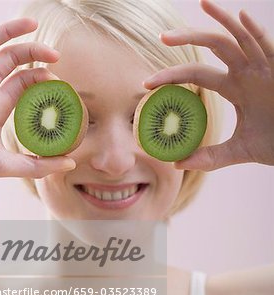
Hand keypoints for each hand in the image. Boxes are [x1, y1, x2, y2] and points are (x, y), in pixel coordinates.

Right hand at [0, 0, 75, 178]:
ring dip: (13, 32)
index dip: (42, 79)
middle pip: (12, 62)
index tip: (59, 81)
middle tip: (56, 56)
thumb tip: (71, 163)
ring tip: (33, 24)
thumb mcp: (5, 164)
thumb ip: (37, 165)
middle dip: (35, 55)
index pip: (23, 84)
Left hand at [144, 0, 273, 170]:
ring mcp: (263, 67)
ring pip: (238, 37)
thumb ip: (209, 157)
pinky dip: (255, 30)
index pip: (196, 74)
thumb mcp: (237, 151)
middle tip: (161, 38)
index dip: (172, 76)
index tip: (146, 83)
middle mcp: (246, 72)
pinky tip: (240, 16)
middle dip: (188, 38)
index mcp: (234, 88)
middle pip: (213, 46)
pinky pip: (267, 44)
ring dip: (220, 20)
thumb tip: (176, 163)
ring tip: (202, 4)